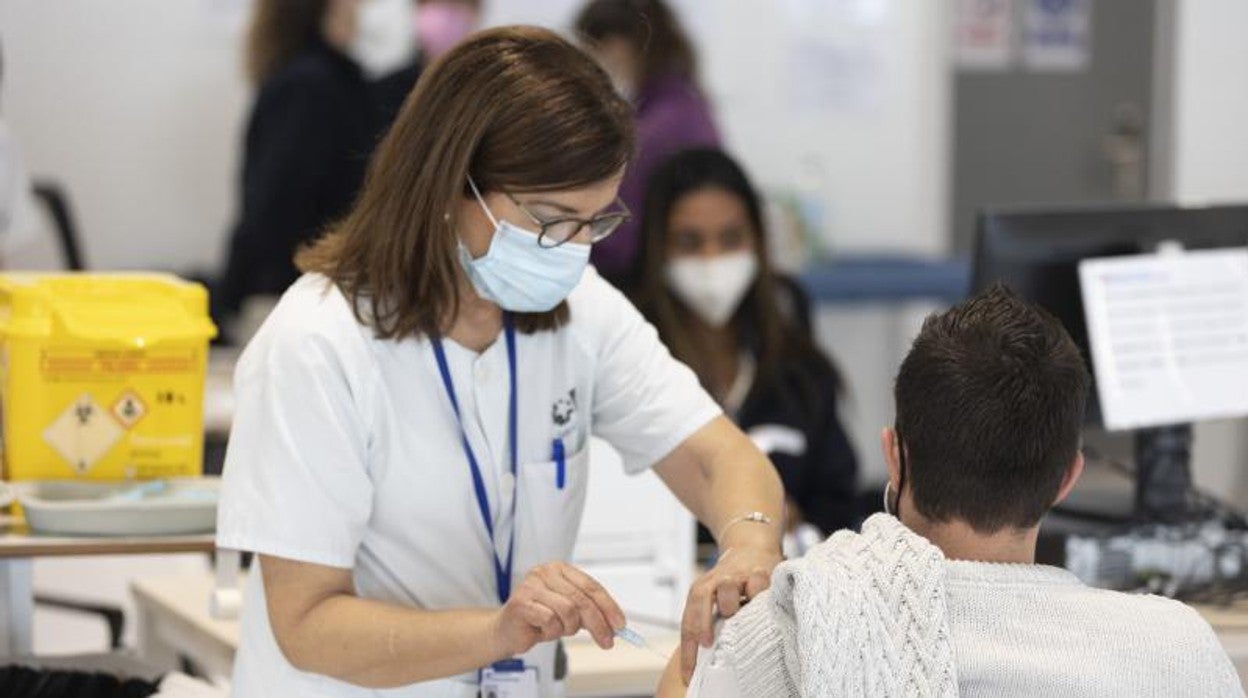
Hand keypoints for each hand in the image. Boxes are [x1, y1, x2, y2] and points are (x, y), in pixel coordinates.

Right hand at [490, 562, 625, 658]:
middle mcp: (545, 572)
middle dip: (598, 623)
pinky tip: (543, 630)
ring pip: (568, 611)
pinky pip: (550, 620)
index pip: (591, 586)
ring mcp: (531, 586)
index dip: (608, 606)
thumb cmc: (538, 619)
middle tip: (607, 641)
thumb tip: (614, 624)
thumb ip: (589, 612)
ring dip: (568, 628)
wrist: (507, 630)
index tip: (619, 625)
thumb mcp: (569, 612)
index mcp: (559, 569)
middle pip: (582, 599)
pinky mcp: (521, 603)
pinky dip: (552, 631)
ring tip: (558, 630)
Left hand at [679, 546, 781, 683]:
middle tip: (706, 643)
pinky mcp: (760, 571)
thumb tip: (706, 659)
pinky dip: (758, 594)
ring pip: (726, 587)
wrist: (752, 546)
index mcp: (701, 590)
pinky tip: (761, 608)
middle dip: (701, 621)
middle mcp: (716, 581)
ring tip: (736, 617)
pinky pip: (757, 582)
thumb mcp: (717, 599)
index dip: (688, 649)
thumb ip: (711, 622)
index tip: (689, 674)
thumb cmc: (733, 582)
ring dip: (729, 604)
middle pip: (700, 596)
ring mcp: (738, 575)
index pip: (689, 621)